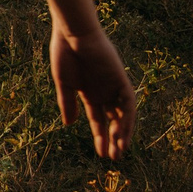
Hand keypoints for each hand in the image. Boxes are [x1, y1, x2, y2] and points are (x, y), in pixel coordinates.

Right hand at [48, 22, 135, 160]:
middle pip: (113, 120)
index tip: (101, 154)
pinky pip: (128, 102)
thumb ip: (68, 103)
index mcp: (89, 93)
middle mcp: (104, 92)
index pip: (98, 120)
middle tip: (114, 158)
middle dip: (114, 139)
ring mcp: (113, 86)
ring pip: (123, 114)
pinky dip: (128, 117)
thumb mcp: (64, 83)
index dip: (100, 136)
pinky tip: (124, 131)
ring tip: (120, 150)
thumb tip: (69, 124)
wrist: (73, 33)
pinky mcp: (120, 79)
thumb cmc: (64, 54)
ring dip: (123, 132)